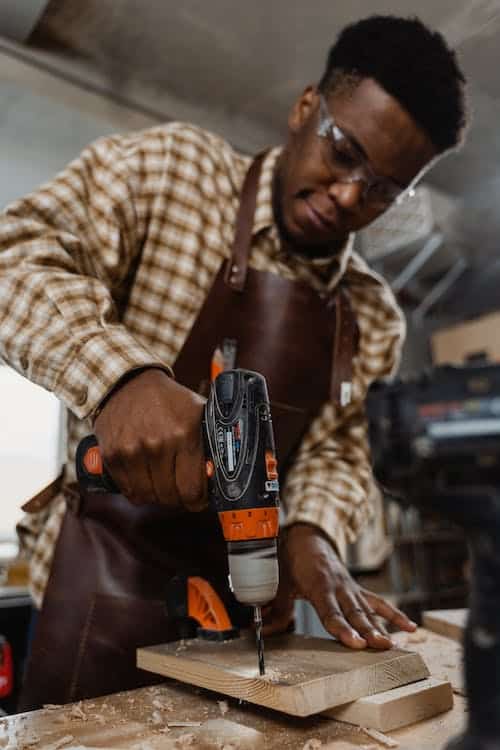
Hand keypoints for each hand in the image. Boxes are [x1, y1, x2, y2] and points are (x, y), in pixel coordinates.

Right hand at [94, 368, 206, 509]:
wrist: (128, 383)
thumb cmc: (167, 400)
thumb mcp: (197, 411)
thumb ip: (212, 439)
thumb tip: (221, 470)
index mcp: (184, 433)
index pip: (192, 488)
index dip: (197, 500)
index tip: (199, 499)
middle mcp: (158, 443)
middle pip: (170, 496)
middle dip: (179, 498)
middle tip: (181, 490)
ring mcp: (132, 450)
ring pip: (149, 497)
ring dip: (157, 496)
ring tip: (163, 484)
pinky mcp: (113, 455)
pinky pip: (129, 491)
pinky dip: (138, 492)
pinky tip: (145, 480)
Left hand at [263, 523, 416, 648]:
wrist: (309, 538)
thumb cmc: (294, 561)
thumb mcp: (281, 582)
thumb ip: (276, 607)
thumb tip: (263, 627)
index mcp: (319, 585)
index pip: (331, 612)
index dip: (343, 628)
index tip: (355, 642)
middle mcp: (339, 587)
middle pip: (355, 613)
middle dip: (368, 631)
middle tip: (380, 647)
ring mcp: (351, 588)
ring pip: (368, 610)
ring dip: (381, 627)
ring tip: (393, 645)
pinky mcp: (358, 590)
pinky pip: (378, 603)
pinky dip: (395, 615)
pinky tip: (410, 628)